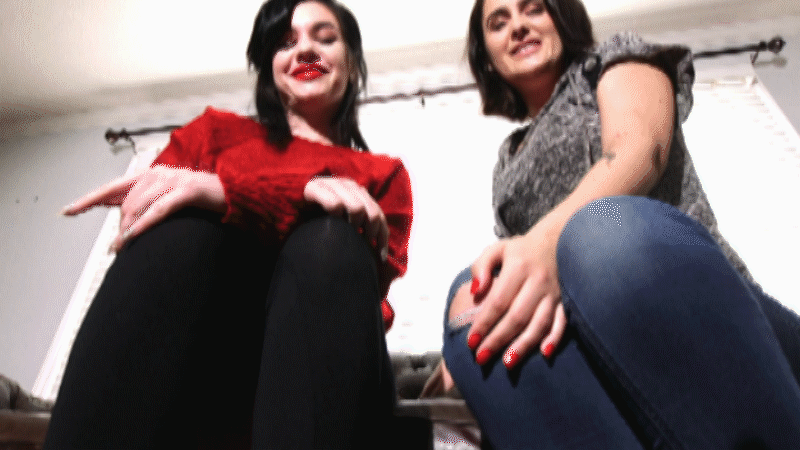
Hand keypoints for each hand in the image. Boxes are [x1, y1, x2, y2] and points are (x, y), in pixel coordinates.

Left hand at [61, 166, 225, 251]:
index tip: (68, 210)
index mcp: (149, 174)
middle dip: (119, 226)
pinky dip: (144, 224)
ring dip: (128, 228)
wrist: (232, 192)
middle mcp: (157, 174)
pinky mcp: (187, 191)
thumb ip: (146, 202)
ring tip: (124, 245)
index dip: (89, 199)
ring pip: (139, 206)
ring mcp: (172, 181)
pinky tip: (134, 234)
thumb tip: (121, 216)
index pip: (112, 187)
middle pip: (125, 202)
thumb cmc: (200, 197)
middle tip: (119, 245)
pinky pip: (159, 210)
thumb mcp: (168, 198)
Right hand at [303, 176, 388, 260]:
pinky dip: (337, 217)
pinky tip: (332, 225)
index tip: (380, 257)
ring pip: (357, 208)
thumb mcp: (342, 221)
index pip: (379, 214)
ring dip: (354, 226)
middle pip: (372, 212)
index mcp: (357, 192)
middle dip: (371, 233)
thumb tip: (378, 251)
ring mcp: (332, 184)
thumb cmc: (314, 218)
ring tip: (347, 235)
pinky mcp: (315, 188)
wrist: (286, 203)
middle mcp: (348, 185)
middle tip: (362, 246)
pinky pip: (334, 204)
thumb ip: (357, 226)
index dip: (382, 236)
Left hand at [467, 225, 566, 369]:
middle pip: (517, 316)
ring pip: (539, 323)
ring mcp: (554, 293)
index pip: (498, 300)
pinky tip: (544, 354)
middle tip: (481, 358)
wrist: (558, 240)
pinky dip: (555, 338)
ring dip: (524, 345)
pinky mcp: (565, 301)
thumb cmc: (521, 250)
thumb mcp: (496, 250)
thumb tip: (475, 291)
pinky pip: (562, 322)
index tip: (471, 341)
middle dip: (498, 339)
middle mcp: (538, 281)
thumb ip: (481, 268)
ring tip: (508, 363)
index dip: (484, 322)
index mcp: (518, 268)